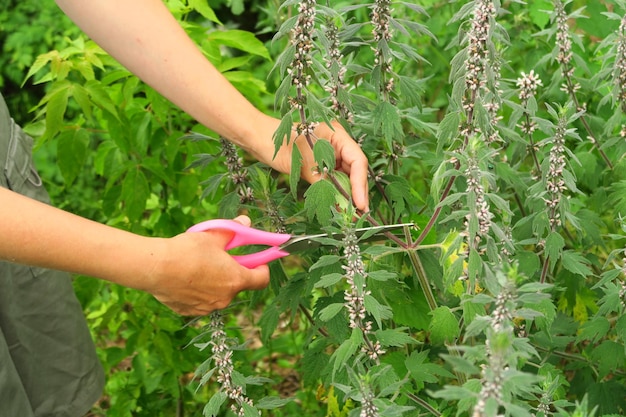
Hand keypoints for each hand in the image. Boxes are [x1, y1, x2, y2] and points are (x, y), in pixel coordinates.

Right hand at [145, 215, 268, 315]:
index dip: (262, 268)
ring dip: (215, 282)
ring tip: (199, 266)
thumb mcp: (213, 235)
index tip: (257, 261)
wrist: (154, 268)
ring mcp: (207, 307)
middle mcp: (225, 298)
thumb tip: (245, 221)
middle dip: (233, 272)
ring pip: (218, 293)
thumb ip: (232, 230)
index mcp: (236, 279)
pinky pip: (201, 301)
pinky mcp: (190, 311)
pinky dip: (199, 291)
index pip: (262, 280)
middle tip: (221, 258)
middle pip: (238, 285)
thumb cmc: (186, 251)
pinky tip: (186, 278)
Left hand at [270, 121, 369, 211]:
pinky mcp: (323, 164)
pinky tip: (340, 206)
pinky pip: (334, 179)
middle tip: (360, 213)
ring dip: (348, 194)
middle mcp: (338, 143)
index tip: (360, 204)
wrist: (261, 141)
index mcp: (338, 135)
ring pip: (346, 176)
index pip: (358, 161)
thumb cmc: (281, 145)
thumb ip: (325, 185)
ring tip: (352, 213)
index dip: (360, 184)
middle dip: (357, 192)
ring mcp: (331, 154)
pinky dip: (336, 192)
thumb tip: (342, 207)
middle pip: (355, 170)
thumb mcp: (306, 167)